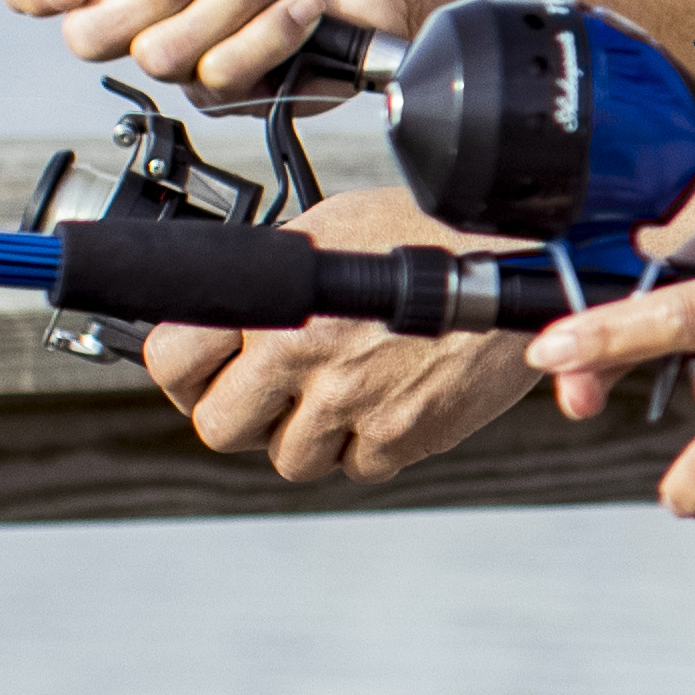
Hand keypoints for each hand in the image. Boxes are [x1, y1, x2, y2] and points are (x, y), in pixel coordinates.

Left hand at [138, 188, 556, 480]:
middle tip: (267, 391)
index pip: (173, 360)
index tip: (200, 371)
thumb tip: (223, 309)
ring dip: (307, 434)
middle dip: (240, 412)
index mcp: (275, 300)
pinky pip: (358, 467)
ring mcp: (355, 402)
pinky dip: (367, 444)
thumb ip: (271, 276)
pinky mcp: (404, 436)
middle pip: (220, 427)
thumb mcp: (329, 227)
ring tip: (338, 392)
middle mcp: (305, 355)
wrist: (521, 257)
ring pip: (289, 459)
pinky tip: (385, 400)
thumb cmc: (431, 232)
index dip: (182, 370)